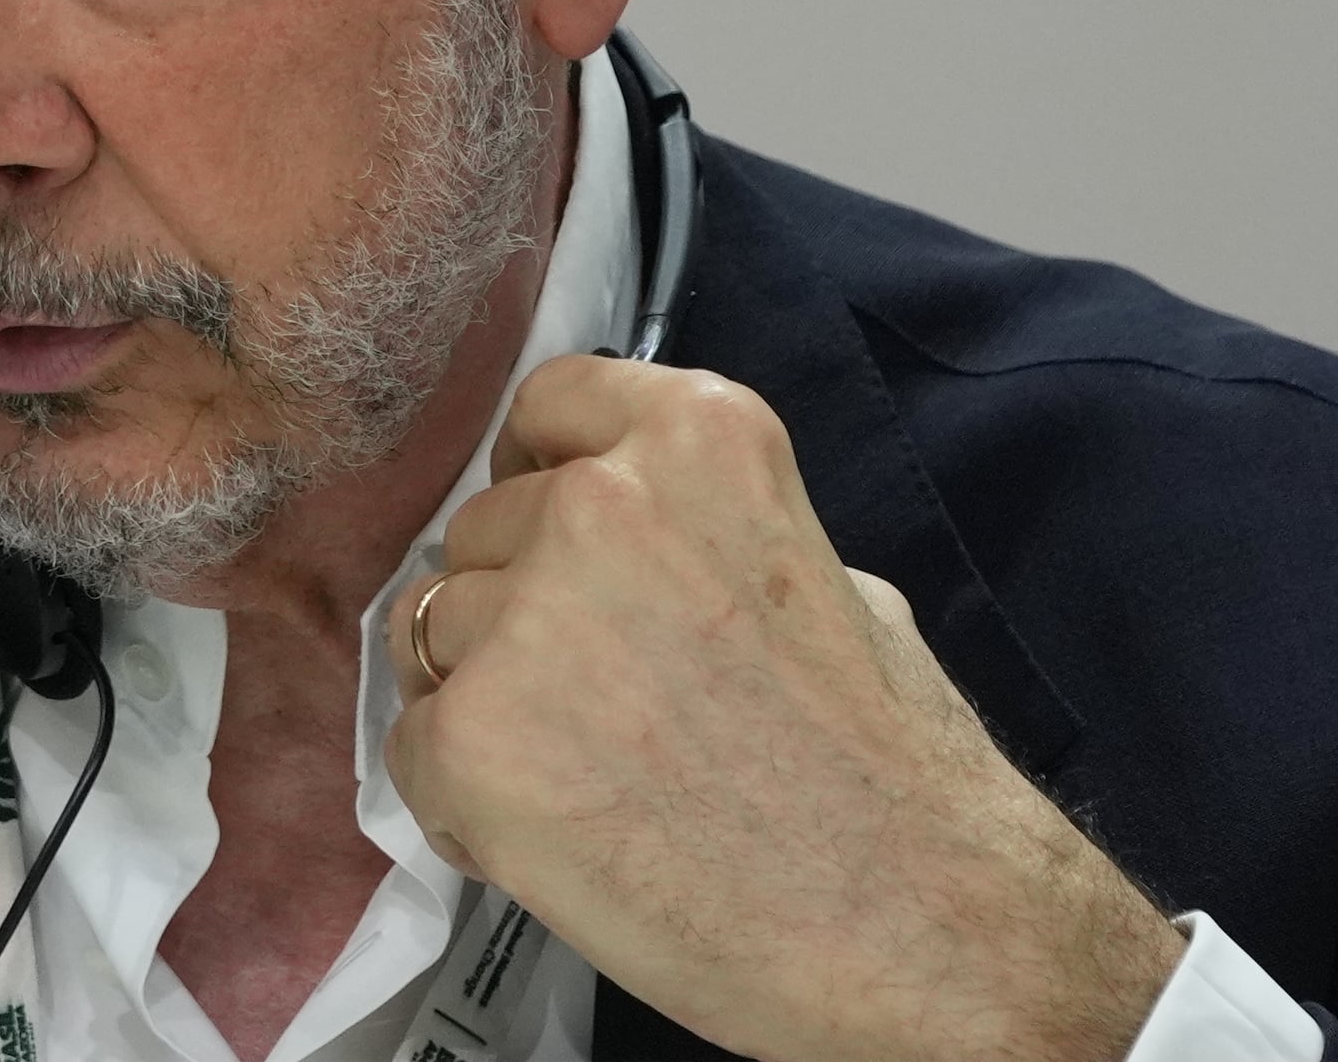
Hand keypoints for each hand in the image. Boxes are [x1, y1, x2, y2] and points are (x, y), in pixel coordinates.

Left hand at [384, 356, 1180, 1061]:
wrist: (920, 932)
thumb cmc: (896, 773)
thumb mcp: (829, 577)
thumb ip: (705, 534)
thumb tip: (633, 546)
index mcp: (697, 438)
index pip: (551, 405)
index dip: (543, 476)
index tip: (559, 533)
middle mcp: (597, 502)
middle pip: (483, 530)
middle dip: (520, 605)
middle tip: (608, 704)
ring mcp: (523, 619)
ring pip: (435, 632)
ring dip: (487, 697)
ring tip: (593, 779)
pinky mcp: (470, 740)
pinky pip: (416, 744)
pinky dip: (465, 797)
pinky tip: (561, 838)